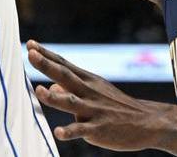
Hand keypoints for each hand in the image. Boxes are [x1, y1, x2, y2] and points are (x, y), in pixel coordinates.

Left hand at [27, 40, 166, 150]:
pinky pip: (82, 130)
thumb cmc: (116, 106)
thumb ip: (70, 89)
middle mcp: (89, 92)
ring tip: (39, 91)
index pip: (63, 64)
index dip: (46, 54)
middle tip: (30, 54)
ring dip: (54, 97)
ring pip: (71, 102)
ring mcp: (93, 110)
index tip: (30, 43)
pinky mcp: (99, 129)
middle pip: (64, 75)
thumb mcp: (95, 92)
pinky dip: (69, 131)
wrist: (147, 122)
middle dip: (46, 65)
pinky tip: (58, 133)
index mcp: (88, 81)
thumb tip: (49, 87)